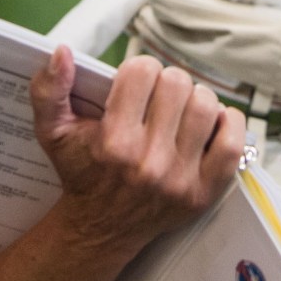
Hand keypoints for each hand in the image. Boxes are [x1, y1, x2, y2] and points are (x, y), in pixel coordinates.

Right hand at [30, 50, 243, 253]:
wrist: (100, 227)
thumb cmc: (81, 171)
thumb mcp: (52, 132)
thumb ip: (47, 90)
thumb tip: (61, 52)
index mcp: (113, 142)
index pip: (143, 72)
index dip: (139, 69)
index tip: (135, 82)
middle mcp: (148, 162)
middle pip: (177, 84)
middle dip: (166, 82)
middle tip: (158, 96)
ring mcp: (180, 179)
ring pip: (206, 106)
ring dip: (195, 98)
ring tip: (181, 109)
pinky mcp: (203, 193)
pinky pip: (233, 144)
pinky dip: (229, 123)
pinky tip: (212, 122)